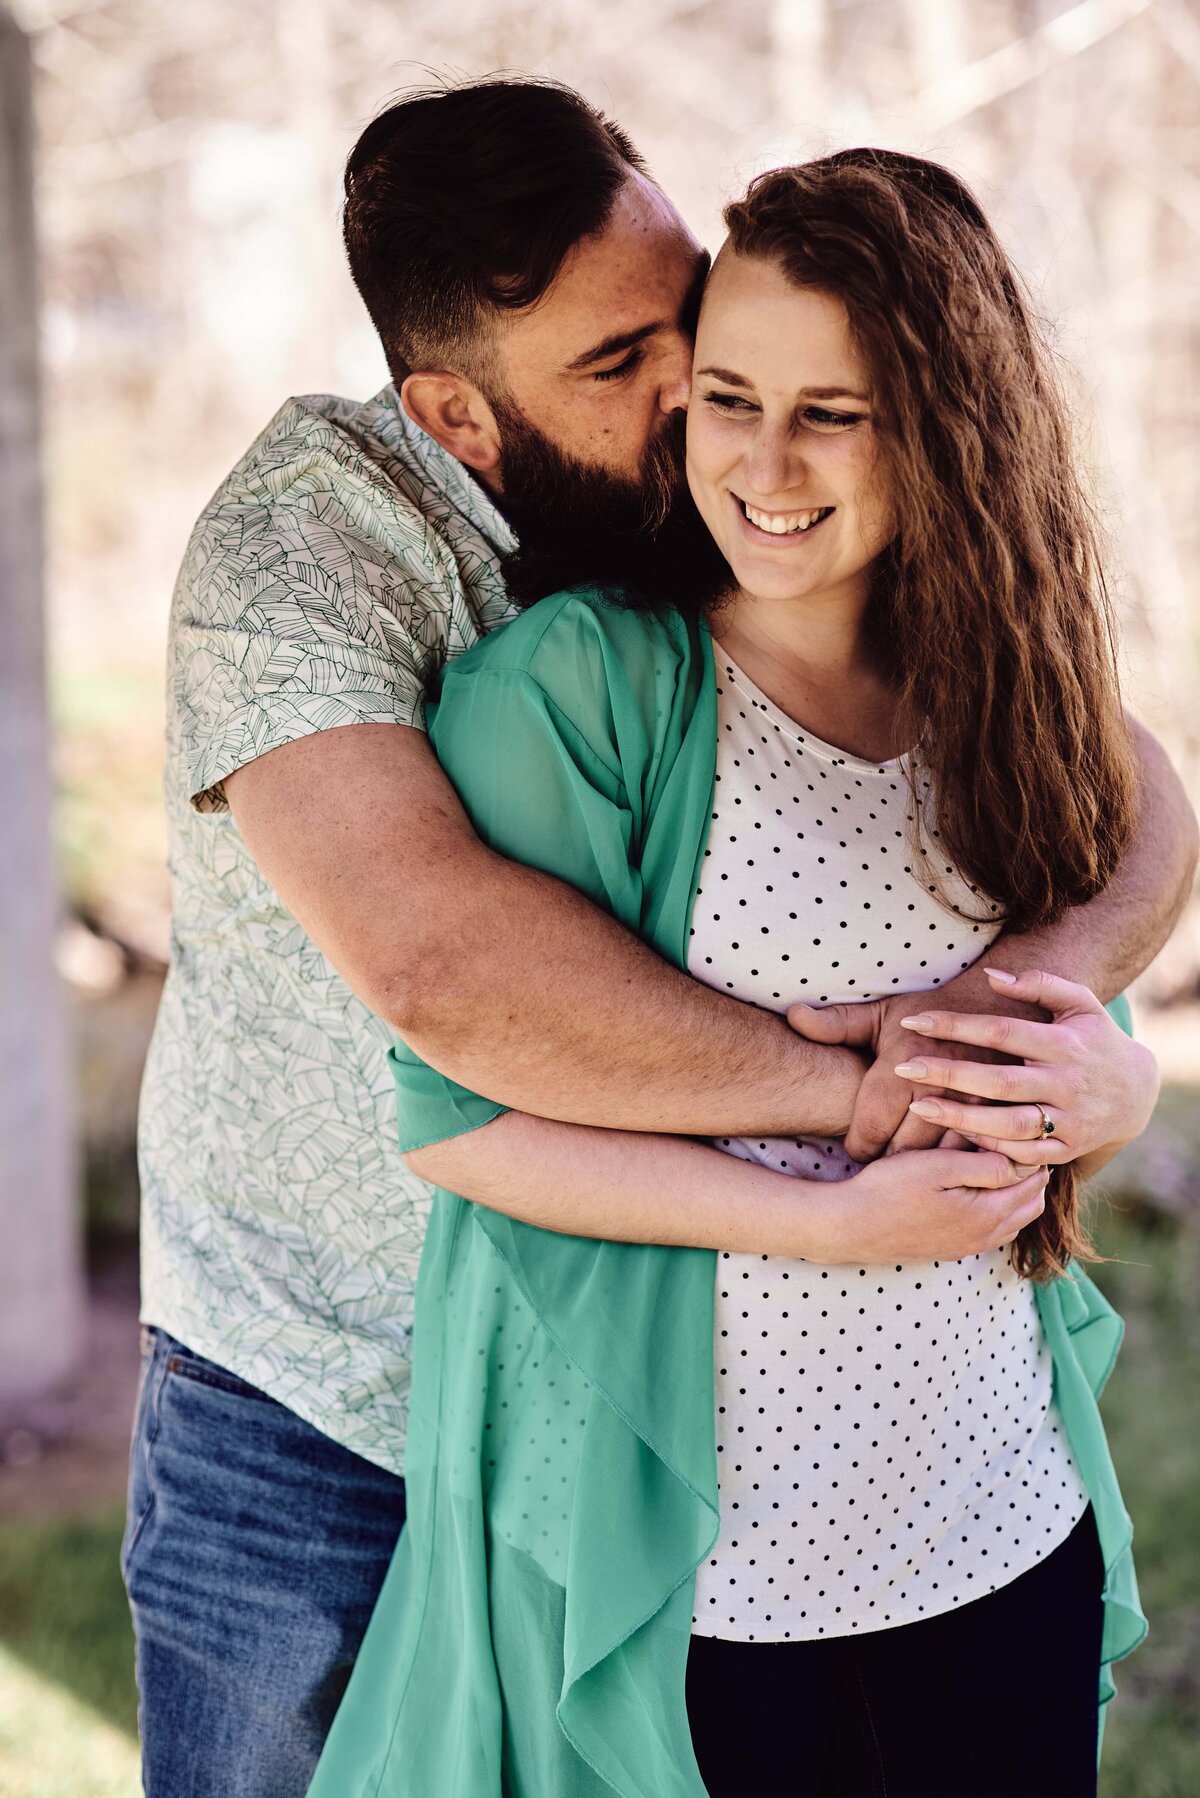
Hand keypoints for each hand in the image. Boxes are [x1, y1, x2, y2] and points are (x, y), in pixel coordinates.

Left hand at [788, 990, 1015, 1162]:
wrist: (994, 1005)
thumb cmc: (930, 1015)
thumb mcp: (882, 1015)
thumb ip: (836, 1024)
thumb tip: (792, 1016)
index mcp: (903, 1067)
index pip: (869, 1130)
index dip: (857, 1148)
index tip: (855, 1151)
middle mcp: (939, 1088)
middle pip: (902, 1152)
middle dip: (887, 1163)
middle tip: (879, 1168)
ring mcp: (976, 1105)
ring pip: (939, 1160)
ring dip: (923, 1169)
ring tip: (908, 1172)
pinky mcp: (1003, 1115)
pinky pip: (975, 1155)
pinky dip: (960, 1164)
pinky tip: (947, 1164)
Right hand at [809, 1146, 1048, 1264]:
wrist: (850, 1225)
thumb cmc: (890, 1189)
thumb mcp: (939, 1167)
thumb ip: (986, 1164)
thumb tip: (1022, 1160)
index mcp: (988, 1214)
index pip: (1033, 1181)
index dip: (1032, 1152)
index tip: (1021, 1126)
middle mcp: (985, 1237)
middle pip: (1031, 1204)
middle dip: (1032, 1174)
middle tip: (1016, 1141)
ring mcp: (968, 1246)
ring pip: (1015, 1220)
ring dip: (1016, 1193)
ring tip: (1001, 1161)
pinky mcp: (951, 1250)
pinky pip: (993, 1232)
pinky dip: (999, 1210)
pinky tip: (979, 1189)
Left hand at [889, 968, 1159, 1164]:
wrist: (1137, 1093)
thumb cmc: (1094, 1039)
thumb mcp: (1079, 1003)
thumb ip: (1038, 984)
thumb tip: (991, 975)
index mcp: (1065, 1043)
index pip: (1001, 1032)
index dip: (956, 1026)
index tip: (914, 1021)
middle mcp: (1067, 1083)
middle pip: (999, 1081)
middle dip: (948, 1075)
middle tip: (903, 1067)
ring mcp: (1069, 1119)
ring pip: (1009, 1123)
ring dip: (961, 1118)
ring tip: (918, 1107)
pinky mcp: (1067, 1149)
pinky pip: (1023, 1152)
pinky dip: (990, 1146)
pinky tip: (955, 1136)